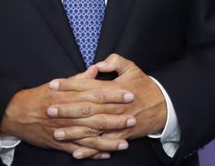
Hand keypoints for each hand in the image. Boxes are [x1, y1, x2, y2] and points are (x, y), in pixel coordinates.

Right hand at [0, 74, 134, 159]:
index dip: (114, 95)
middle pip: (97, 116)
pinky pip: (80, 150)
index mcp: (70, 96)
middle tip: (133, 118)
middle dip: (116, 118)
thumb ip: (78, 79)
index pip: (96, 94)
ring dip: (109, 140)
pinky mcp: (60, 144)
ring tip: (125, 143)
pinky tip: (106, 154)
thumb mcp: (57, 84)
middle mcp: (69, 114)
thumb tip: (95, 70)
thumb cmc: (38, 97)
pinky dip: (93, 153)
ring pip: (90, 137)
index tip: (129, 94)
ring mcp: (65, 130)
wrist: (16, 114)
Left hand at [49, 54, 166, 146]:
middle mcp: (114, 106)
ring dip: (74, 132)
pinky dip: (90, 150)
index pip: (87, 85)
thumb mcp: (132, 68)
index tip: (53, 84)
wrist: (165, 106)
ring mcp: (118, 123)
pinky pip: (104, 144)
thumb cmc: (145, 86)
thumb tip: (98, 64)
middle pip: (87, 107)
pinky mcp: (122, 136)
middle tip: (49, 109)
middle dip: (67, 109)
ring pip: (93, 128)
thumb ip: (114, 62)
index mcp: (114, 88)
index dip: (69, 84)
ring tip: (57, 133)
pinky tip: (76, 152)